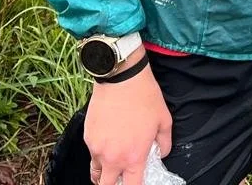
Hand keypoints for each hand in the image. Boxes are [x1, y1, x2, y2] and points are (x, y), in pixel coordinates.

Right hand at [85, 53, 172, 184]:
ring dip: (103, 173)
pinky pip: (92, 153)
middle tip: (121, 177)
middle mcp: (113, 158)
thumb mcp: (164, 121)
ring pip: (96, 172)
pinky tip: (107, 140)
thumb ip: (164, 144)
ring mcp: (97, 148)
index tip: (135, 182)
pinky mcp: (87, 137)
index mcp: (134, 157)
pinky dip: (98, 153)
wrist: (122, 78)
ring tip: (112, 164)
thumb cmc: (145, 97)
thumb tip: (160, 153)